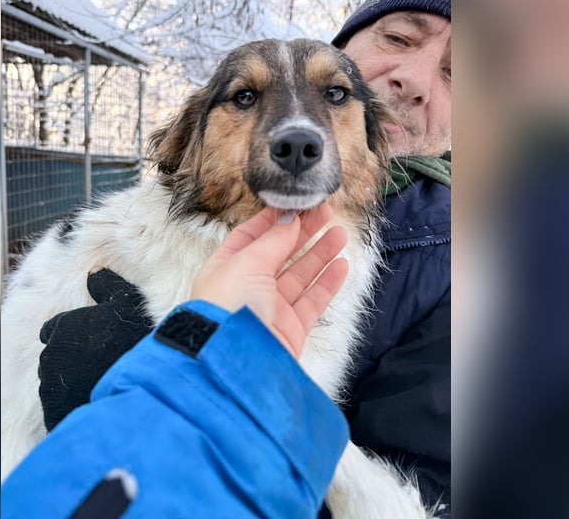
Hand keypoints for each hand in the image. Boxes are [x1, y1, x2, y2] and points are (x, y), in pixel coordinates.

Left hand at [38, 269, 151, 430]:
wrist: (143, 385)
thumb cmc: (134, 337)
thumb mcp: (126, 301)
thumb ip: (106, 285)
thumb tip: (92, 272)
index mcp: (63, 327)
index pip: (53, 329)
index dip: (71, 333)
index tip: (87, 339)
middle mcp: (51, 354)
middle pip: (54, 354)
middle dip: (70, 356)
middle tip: (96, 361)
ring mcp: (51, 385)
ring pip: (55, 380)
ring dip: (69, 379)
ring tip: (96, 382)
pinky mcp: (54, 411)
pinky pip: (59, 405)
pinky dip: (70, 402)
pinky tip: (92, 400)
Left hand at [191, 203, 348, 357]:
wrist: (233, 363)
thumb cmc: (228, 306)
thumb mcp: (246, 263)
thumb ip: (272, 241)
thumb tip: (289, 219)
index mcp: (226, 268)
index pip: (250, 237)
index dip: (272, 221)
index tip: (295, 205)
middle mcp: (247, 287)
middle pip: (279, 253)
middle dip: (302, 232)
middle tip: (326, 212)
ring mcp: (271, 309)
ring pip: (300, 275)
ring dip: (320, 254)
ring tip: (341, 233)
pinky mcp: (291, 329)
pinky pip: (312, 301)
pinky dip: (328, 283)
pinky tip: (341, 265)